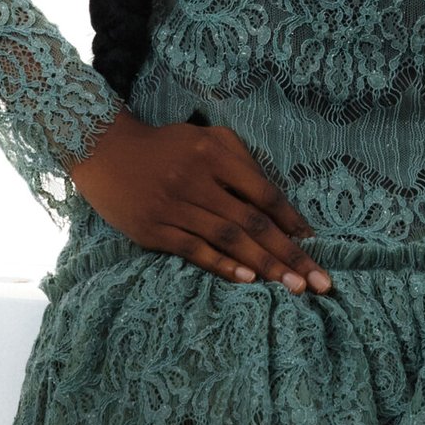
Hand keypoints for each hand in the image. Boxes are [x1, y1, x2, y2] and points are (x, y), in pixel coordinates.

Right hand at [69, 108, 334, 295]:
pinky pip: (194, 251)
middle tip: (319, 282)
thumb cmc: (167, 146)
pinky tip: (248, 279)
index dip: (289, 217)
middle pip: (251, 223)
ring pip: (227, 240)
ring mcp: (173, 207)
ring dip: (264, 266)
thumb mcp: (206, 137)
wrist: (105, 150)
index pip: (261, 191)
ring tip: (293, 287)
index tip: (312, 241)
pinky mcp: (153, 230)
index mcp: (213, 153)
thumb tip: (277, 204)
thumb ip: (241, 161)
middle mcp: (196, 180)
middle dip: (288, 254)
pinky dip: (223, 266)